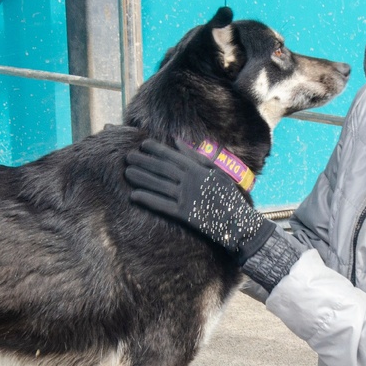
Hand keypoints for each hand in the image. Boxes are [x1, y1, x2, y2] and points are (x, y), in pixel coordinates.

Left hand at [126, 139, 270, 261]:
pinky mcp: (184, 215)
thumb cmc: (229, 196)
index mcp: (198, 170)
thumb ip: (197, 157)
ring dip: (142, 179)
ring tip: (127, 173)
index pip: (173, 157)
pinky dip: (148, 200)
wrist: (238, 223)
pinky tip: (134, 196)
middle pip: (162, 169)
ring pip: (159, 186)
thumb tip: (178, 142)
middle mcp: (191, 181)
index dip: (157, 150)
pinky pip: (162, 206)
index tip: (142, 145)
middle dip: (144, 162)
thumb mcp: (217, 172)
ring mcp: (186, 198)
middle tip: (128, 157)